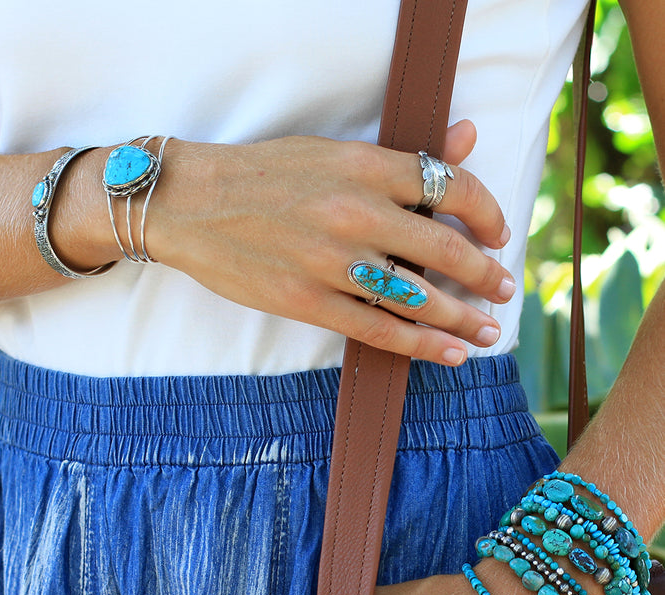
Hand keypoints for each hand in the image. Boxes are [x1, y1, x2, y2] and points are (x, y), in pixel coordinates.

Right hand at [149, 121, 514, 365]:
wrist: (190, 202)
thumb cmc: (262, 174)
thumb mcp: (332, 151)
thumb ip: (402, 155)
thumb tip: (466, 140)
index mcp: (364, 165)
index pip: (451, 187)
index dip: (488, 214)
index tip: (499, 234)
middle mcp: (355, 211)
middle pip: (445, 248)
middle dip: (485, 275)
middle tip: (505, 290)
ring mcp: (331, 261)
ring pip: (417, 296)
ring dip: (462, 318)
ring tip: (486, 332)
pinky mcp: (308, 301)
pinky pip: (379, 329)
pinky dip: (421, 345)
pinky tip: (450, 354)